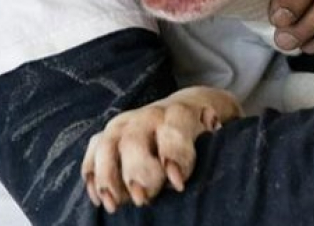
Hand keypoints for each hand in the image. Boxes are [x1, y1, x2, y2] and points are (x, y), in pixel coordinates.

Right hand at [82, 87, 241, 212]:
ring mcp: (126, 123)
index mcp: (180, 112)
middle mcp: (149, 115)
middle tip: (143, 199)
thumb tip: (221, 142)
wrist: (189, 108)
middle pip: (134, 139)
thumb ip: (219, 139)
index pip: (174, 127)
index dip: (174, 154)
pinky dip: (92, 175)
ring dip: (107, 176)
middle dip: (136, 171)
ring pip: (107, 145)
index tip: (177, 184)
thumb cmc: (208, 128)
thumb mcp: (221, 130)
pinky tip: (99, 199)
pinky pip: (93, 151)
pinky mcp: (108, 134)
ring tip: (114, 205)